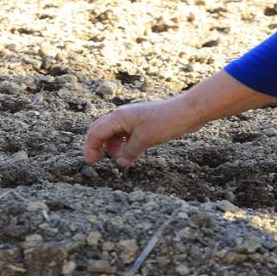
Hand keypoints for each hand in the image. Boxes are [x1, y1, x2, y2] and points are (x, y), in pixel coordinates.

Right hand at [83, 97, 203, 166]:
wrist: (186, 112)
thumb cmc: (165, 122)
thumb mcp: (145, 139)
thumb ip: (129, 152)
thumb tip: (120, 163)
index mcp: (119, 117)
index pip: (96, 132)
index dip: (90, 147)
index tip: (91, 162)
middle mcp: (121, 116)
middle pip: (100, 130)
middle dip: (96, 145)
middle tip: (96, 161)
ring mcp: (131, 119)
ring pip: (112, 133)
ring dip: (111, 147)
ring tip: (120, 159)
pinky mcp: (139, 123)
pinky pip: (124, 134)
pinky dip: (122, 144)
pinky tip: (128, 153)